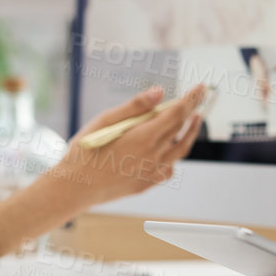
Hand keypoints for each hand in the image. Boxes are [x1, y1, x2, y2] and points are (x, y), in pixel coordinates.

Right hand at [54, 85, 204, 204]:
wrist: (74, 188)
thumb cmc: (85, 150)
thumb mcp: (105, 121)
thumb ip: (134, 106)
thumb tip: (159, 92)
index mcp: (144, 138)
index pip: (177, 113)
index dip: (191, 99)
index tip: (201, 87)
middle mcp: (153, 157)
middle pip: (180, 129)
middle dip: (191, 110)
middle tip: (199, 96)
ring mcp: (151, 173)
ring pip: (179, 151)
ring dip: (189, 133)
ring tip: (194, 119)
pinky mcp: (146, 184)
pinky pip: (168, 168)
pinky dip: (173, 156)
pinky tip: (170, 149)